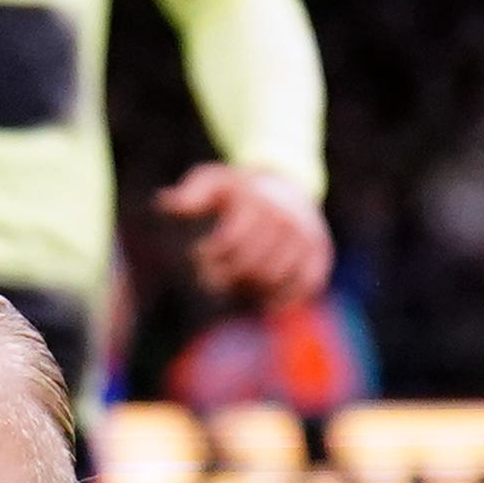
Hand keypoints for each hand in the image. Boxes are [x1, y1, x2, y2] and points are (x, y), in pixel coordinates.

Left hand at [159, 164, 331, 309]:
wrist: (286, 185)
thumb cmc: (240, 190)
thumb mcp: (214, 182)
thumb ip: (191, 193)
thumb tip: (163, 203)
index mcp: (257, 200)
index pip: (229, 241)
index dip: (209, 257)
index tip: (198, 255)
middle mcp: (285, 217)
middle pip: (250, 265)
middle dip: (225, 277)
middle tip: (211, 279)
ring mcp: (306, 236)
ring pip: (273, 279)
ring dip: (249, 289)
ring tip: (236, 283)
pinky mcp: (320, 253)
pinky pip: (304, 287)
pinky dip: (283, 299)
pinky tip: (263, 301)